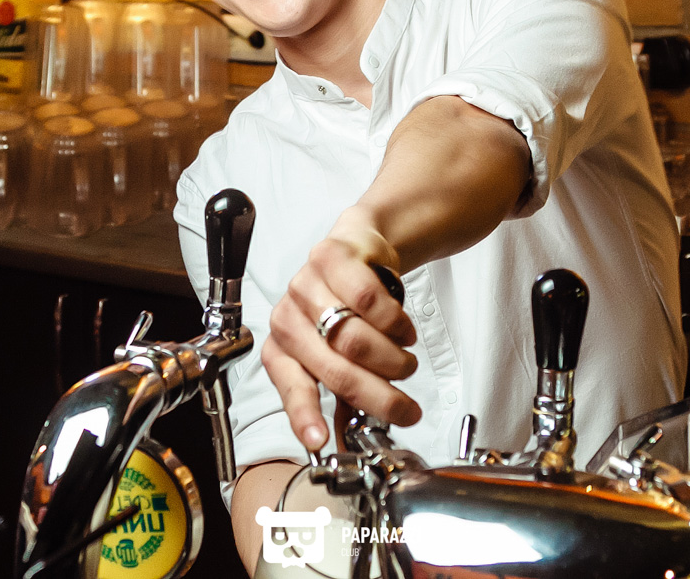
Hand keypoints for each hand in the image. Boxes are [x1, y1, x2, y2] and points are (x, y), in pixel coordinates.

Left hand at [262, 207, 420, 452]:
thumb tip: (344, 440)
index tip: (319, 441)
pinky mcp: (330, 257)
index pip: (290, 386)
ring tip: (405, 360)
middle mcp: (286, 318)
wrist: (362, 248)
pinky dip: (395, 322)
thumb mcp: (341, 353)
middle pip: (336, 368)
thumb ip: (341, 394)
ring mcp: (305, 285)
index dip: (304, 414)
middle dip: (379, 397)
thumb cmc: (349, 306)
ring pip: (354, 338)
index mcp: (282, 349)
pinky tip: (402, 329)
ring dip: (391, 359)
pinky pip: (369, 300)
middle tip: (407, 410)